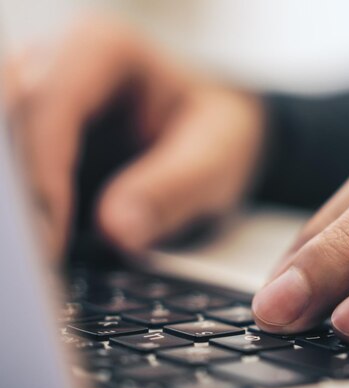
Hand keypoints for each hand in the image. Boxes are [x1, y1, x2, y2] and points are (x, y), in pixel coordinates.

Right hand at [3, 16, 263, 258]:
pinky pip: (20, 180)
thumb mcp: (217, 157)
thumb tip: (118, 230)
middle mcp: (59, 68)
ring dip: (20, 208)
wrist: (215, 133)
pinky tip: (43, 254)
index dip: (44, 175)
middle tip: (34, 261)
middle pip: (12, 127)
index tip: (51, 240)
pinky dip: (28, 215)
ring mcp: (42, 106)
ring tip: (36, 266)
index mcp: (102, 51)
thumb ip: (174, 188)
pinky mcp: (39, 144)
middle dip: (19, 195)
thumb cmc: (218, 131)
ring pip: (9, 156)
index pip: (50, 106)